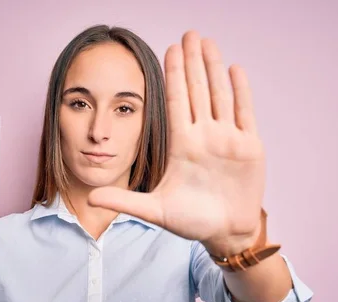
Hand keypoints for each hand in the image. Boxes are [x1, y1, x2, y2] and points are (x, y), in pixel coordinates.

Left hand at [88, 30, 264, 253]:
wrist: (224, 233)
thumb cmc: (191, 222)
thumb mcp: (154, 211)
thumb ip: (124, 202)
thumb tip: (89, 199)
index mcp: (181, 145)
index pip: (176, 103)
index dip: (173, 76)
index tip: (168, 50)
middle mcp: (203, 136)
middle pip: (197, 91)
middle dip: (192, 62)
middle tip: (189, 33)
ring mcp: (227, 139)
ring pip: (220, 95)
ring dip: (214, 68)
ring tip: (208, 42)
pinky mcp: (249, 146)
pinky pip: (244, 112)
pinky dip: (240, 91)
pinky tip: (234, 68)